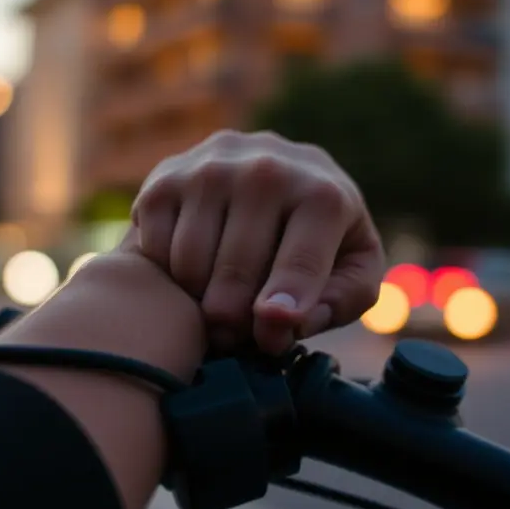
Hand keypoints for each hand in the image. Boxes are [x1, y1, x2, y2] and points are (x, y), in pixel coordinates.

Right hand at [127, 130, 384, 353]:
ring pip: (190, 262)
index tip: (270, 336)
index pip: (301, 263)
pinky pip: (155, 249)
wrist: (275, 174)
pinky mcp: (166, 177)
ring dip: (199, 301)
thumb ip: (341, 299)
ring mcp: (211, 168)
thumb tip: (282, 322)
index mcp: (323, 194)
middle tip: (233, 340)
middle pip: (237, 269)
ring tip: (216, 308)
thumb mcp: (354, 266)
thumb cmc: (321, 236)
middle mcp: (266, 169)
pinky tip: (194, 274)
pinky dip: (169, 275)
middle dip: (236, 320)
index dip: (285, 307)